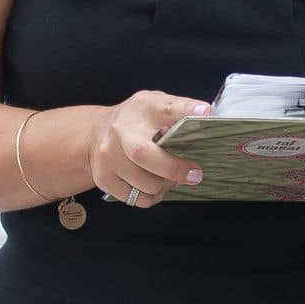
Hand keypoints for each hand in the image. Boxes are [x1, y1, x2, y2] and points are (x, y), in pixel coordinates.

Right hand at [91, 91, 210, 208]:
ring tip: (168, 176)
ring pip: (148, 184)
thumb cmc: (136, 120)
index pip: (167, 107)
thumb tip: (208, 117)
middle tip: (194, 174)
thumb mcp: (157, 104)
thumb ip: (181, 110)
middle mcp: (121, 131)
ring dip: (165, 185)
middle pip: (144, 154)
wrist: (96, 133)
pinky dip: (152, 196)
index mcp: (143, 108)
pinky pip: (138, 199)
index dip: (187, 110)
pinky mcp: (104, 178)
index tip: (205, 112)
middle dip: (174, 169)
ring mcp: (108, 156)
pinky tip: (153, 184)